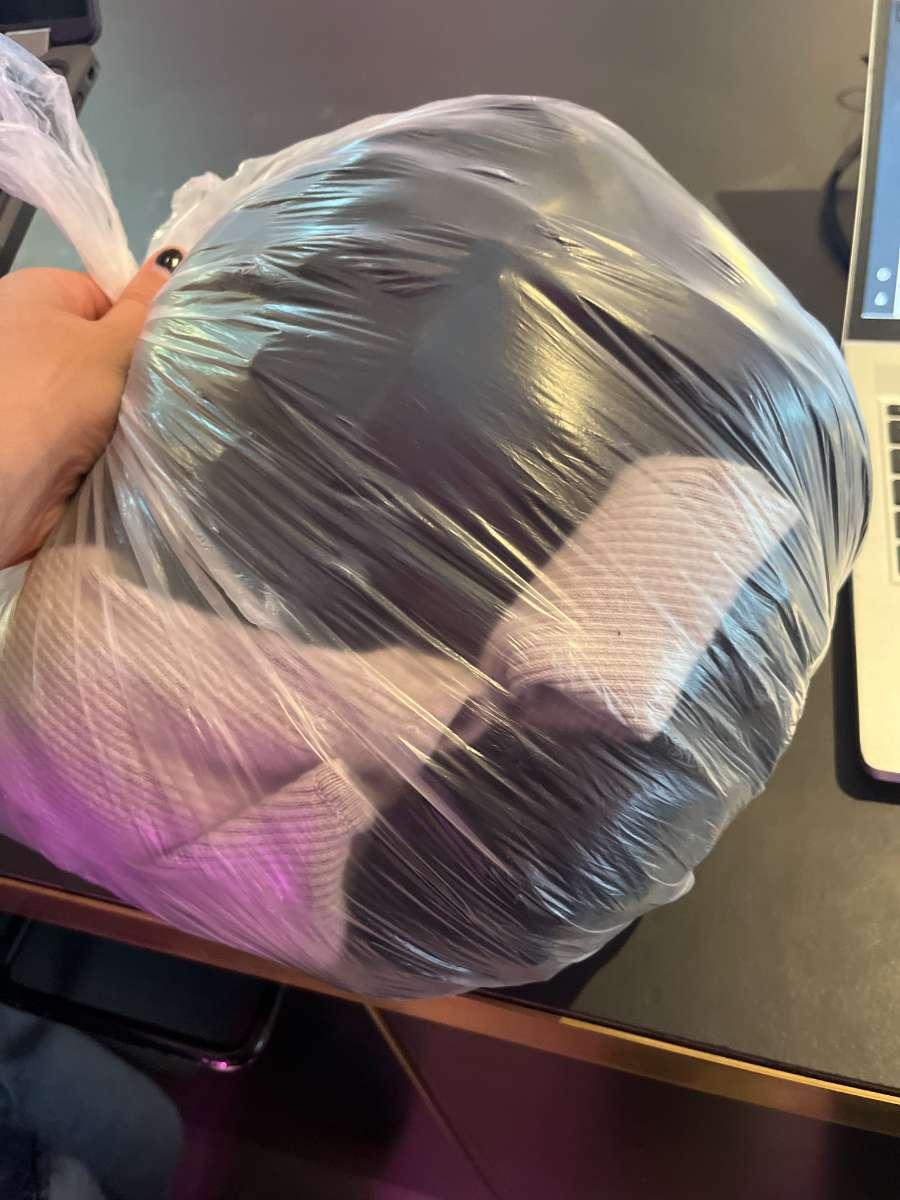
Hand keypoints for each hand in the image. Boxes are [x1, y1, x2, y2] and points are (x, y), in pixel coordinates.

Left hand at [0, 252, 180, 568]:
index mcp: (33, 291)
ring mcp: (23, 384)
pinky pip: (81, 424)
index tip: (159, 352)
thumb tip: (172, 256)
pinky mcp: (30, 430)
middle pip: (99, 345)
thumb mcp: (110, 343)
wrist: (7, 481)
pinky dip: (100, 437)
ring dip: (118, 408)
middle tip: (155, 390)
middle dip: (130, 369)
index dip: (137, 323)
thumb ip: (145, 307)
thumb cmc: (55, 393)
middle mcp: (20, 332)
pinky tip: (115, 448)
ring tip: (138, 424)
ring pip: (94, 389)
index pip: (104, 295)